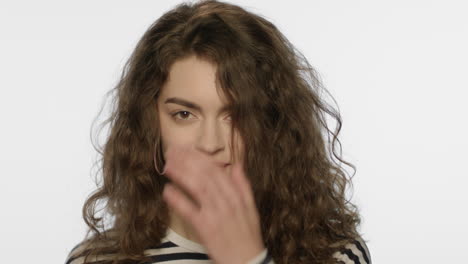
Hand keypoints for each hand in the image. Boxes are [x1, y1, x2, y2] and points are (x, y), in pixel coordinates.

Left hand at [161, 144, 265, 263]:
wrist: (247, 260)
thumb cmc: (248, 235)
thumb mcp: (251, 207)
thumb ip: (243, 185)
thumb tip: (237, 165)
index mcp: (236, 195)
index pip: (216, 169)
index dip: (200, 157)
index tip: (186, 148)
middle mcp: (226, 201)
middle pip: (204, 175)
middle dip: (187, 160)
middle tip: (172, 150)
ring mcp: (216, 214)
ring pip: (197, 187)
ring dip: (181, 174)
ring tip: (167, 165)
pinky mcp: (206, 228)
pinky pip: (189, 211)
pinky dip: (178, 200)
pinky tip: (167, 191)